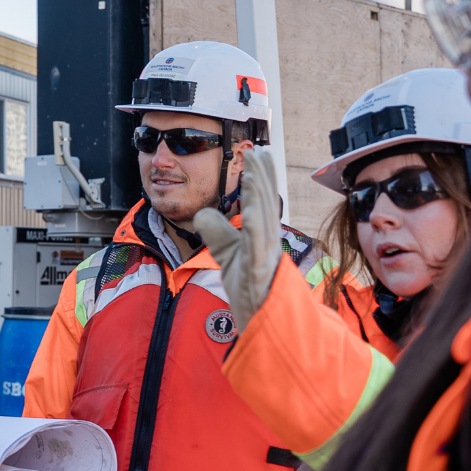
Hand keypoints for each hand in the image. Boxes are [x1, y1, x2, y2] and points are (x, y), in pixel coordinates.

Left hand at [194, 146, 283, 332]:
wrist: (261, 320)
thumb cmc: (249, 287)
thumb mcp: (227, 253)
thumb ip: (216, 231)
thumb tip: (202, 212)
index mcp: (261, 235)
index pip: (261, 200)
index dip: (260, 176)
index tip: (258, 153)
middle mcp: (267, 241)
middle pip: (265, 203)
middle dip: (262, 176)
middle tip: (258, 150)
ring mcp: (265, 256)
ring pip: (263, 219)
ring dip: (258, 194)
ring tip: (253, 171)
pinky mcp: (259, 272)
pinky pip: (257, 248)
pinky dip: (255, 229)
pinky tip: (252, 213)